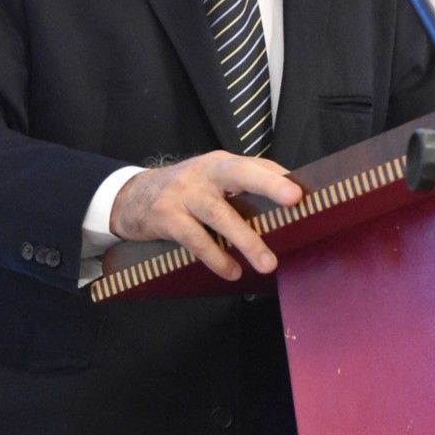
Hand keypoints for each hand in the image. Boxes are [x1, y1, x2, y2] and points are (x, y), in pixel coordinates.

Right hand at [110, 153, 303, 281]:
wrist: (131, 198)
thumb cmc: (183, 192)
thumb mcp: (210, 181)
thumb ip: (242, 186)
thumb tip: (289, 199)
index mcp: (220, 163)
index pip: (257, 165)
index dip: (280, 177)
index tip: (304, 191)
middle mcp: (204, 173)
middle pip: (240, 174)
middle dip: (268, 185)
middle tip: (294, 201)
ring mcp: (184, 194)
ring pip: (220, 215)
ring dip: (246, 240)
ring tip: (267, 263)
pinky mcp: (168, 217)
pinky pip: (196, 240)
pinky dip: (215, 258)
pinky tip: (230, 271)